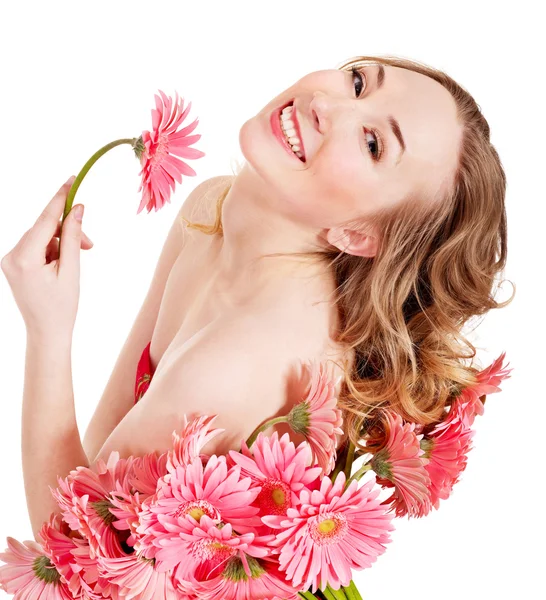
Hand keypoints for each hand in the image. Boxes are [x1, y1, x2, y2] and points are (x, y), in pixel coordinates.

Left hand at [1, 176, 93, 340]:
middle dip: (69, 231)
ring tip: (79, 258)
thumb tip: (77, 210)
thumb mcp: (72, 270)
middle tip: (91, 244)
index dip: (60, 198)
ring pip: (42, 236)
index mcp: (24, 258)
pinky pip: (36, 246)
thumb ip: (74, 238)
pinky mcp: (14, 264)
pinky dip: (54, 249)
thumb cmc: (62, 307)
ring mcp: (10, 259)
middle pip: (44, 228)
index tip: (72, 179)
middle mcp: (11, 255)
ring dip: (63, 242)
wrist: (46, 332)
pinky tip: (64, 263)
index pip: (45, 220)